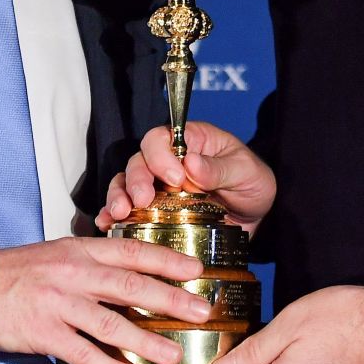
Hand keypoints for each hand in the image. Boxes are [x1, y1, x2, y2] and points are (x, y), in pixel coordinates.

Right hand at [0, 237, 211, 363]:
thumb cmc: (18, 273)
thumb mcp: (60, 254)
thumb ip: (95, 263)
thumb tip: (134, 274)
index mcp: (81, 251)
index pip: (132, 251)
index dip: (167, 259)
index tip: (196, 269)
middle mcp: (74, 273)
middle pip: (130, 285)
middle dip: (171, 299)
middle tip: (201, 312)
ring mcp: (59, 302)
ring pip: (111, 322)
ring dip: (146, 341)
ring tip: (172, 356)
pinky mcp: (44, 332)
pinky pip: (82, 352)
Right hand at [95, 123, 275, 235]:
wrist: (255, 216)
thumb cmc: (253, 184)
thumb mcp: (247, 172)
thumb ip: (220, 168)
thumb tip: (191, 163)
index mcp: (189, 142)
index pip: (161, 138)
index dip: (161, 156)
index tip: (175, 178)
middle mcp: (167, 161)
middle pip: (138, 162)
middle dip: (135, 180)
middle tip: (142, 200)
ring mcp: (157, 186)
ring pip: (126, 184)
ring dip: (118, 197)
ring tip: (118, 215)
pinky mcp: (154, 211)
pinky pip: (128, 210)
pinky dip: (113, 216)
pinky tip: (107, 226)